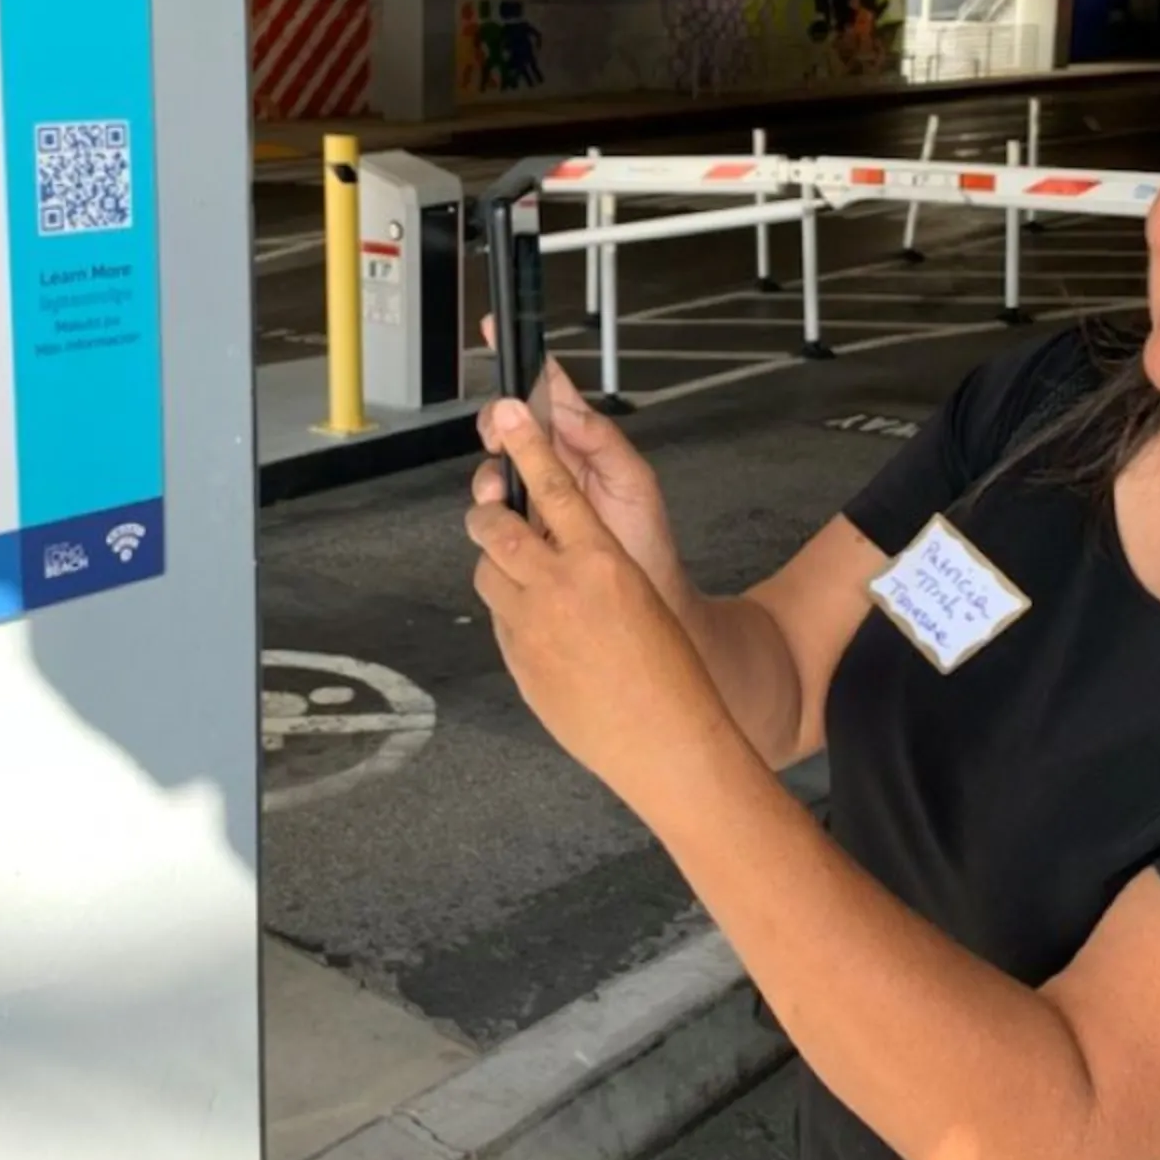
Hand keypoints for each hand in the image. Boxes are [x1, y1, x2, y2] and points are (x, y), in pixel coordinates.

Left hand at [468, 401, 736, 808]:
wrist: (666, 746)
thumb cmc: (672, 674)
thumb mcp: (642, 598)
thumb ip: (595, 566)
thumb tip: (562, 545)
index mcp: (602, 562)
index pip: (554, 486)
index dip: (526, 444)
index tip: (508, 413)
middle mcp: (559, 588)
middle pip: (497, 526)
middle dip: (488, 510)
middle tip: (492, 504)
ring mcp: (530, 628)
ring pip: (487, 574)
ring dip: (497, 564)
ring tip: (521, 574)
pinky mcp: (517, 663)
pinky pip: (498, 621)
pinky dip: (510, 612)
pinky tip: (540, 628)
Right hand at [472, 318, 687, 604]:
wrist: (648, 606)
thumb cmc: (646, 544)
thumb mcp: (634, 482)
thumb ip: (601, 440)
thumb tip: (563, 405)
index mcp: (582, 443)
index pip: (548, 389)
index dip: (523, 360)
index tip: (497, 329)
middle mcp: (553, 466)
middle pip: (508, 426)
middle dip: (495, 424)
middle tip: (498, 438)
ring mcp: (534, 499)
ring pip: (493, 471)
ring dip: (490, 476)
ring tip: (502, 495)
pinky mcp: (520, 534)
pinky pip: (492, 514)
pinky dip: (488, 513)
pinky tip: (500, 520)